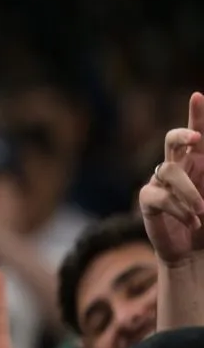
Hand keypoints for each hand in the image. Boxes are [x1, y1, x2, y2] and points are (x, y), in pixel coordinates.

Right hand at [139, 92, 203, 265]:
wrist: (194, 251)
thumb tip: (203, 153)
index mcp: (198, 161)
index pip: (196, 133)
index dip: (197, 114)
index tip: (198, 96)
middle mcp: (179, 167)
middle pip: (173, 140)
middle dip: (183, 135)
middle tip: (197, 139)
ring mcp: (160, 183)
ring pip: (169, 171)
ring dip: (189, 192)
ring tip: (202, 211)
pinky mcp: (148, 201)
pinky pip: (159, 197)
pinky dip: (179, 209)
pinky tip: (193, 222)